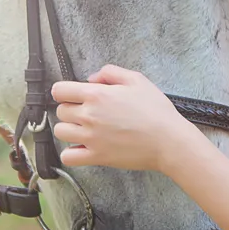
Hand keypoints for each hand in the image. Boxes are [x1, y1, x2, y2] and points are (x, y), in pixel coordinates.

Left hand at [50, 64, 189, 171]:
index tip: (72, 95)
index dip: (65, 91)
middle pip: (60, 111)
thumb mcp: (137, 79)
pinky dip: (71, 153)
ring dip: (69, 129)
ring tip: (84, 129)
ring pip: (60, 132)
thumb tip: (91, 79)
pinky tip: (83, 147)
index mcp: (97, 94)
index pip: (59, 90)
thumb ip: (110, 73)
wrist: (168, 140)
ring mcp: (91, 138)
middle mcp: (89, 115)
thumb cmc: (156, 110)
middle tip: (87, 112)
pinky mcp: (96, 156)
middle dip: (71, 109)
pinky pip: (68, 157)